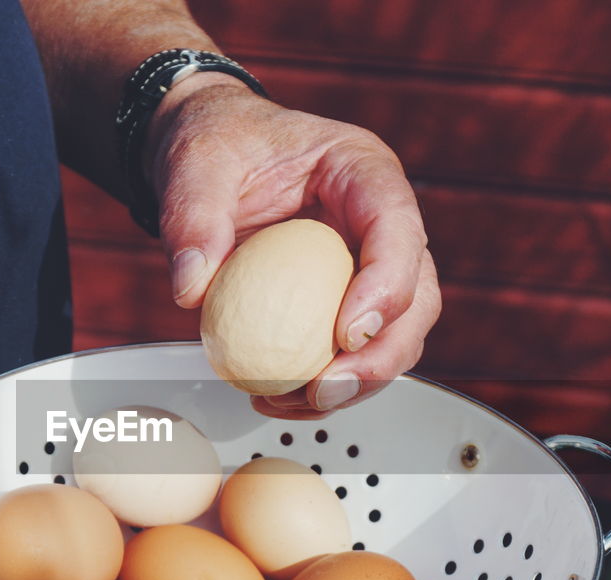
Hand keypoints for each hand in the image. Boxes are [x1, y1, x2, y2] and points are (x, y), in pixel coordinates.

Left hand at [148, 76, 440, 417]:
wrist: (211, 159)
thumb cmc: (219, 145)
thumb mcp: (196, 166)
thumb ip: (192, 220)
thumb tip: (192, 288)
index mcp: (362, 170)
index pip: (396, 227)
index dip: (386, 285)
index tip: (346, 334)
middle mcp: (380, 222)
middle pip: (418, 295)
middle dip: (381, 354)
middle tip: (324, 389)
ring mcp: (368, 265)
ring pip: (396, 335)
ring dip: (356, 381)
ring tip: (294, 402)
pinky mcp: (344, 302)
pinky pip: (352, 352)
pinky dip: (324, 384)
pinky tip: (279, 398)